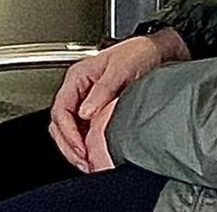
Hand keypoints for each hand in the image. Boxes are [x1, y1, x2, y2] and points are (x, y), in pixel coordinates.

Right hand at [49, 34, 185, 171]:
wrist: (157, 53)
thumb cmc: (138, 54)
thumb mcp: (120, 70)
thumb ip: (101, 91)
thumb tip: (84, 113)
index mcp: (78, 76)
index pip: (61, 109)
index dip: (67, 132)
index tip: (81, 149)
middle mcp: (79, 89)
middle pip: (59, 123)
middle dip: (68, 145)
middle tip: (84, 162)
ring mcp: (87, 101)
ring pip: (68, 129)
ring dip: (74, 148)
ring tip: (89, 163)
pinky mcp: (98, 110)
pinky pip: (83, 131)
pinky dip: (85, 145)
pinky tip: (95, 155)